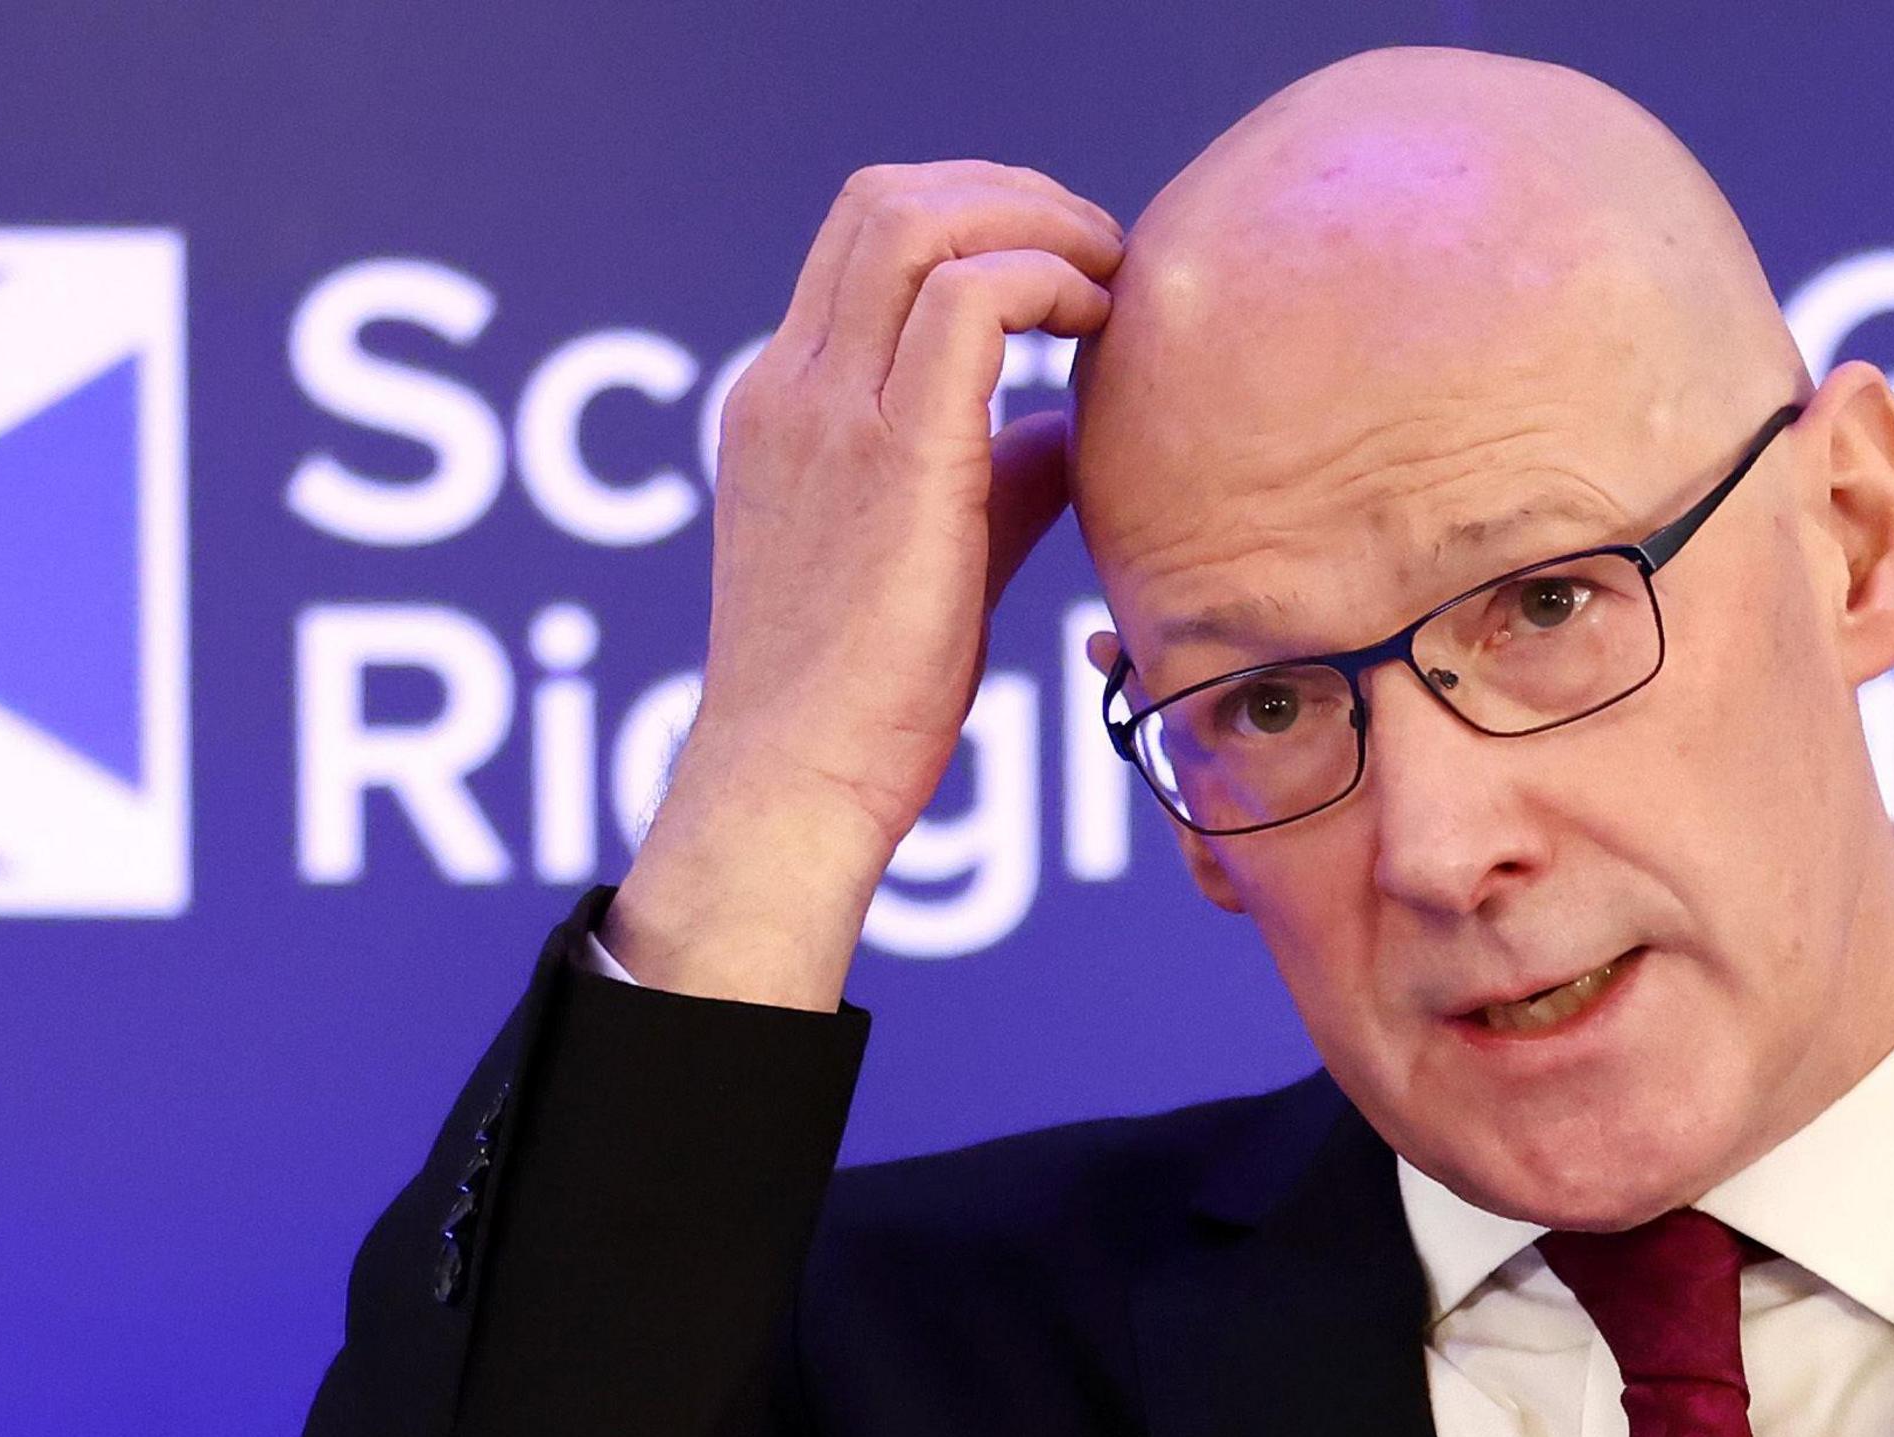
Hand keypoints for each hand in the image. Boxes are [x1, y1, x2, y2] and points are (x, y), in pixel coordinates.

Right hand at [604, 162, 1123, 1008]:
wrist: (795, 783)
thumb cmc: (867, 699)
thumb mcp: (932, 554)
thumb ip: (991, 471)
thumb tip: (1061, 425)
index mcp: (784, 402)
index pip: (865, 239)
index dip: (977, 218)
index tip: (1063, 268)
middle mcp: (790, 386)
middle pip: (885, 199)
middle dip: (1013, 196)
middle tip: (1102, 253)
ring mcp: (827, 412)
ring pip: (919, 219)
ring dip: (1036, 222)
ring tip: (1109, 279)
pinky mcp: (890, 455)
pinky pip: (972, 298)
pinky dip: (1046, 281)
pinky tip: (1096, 329)